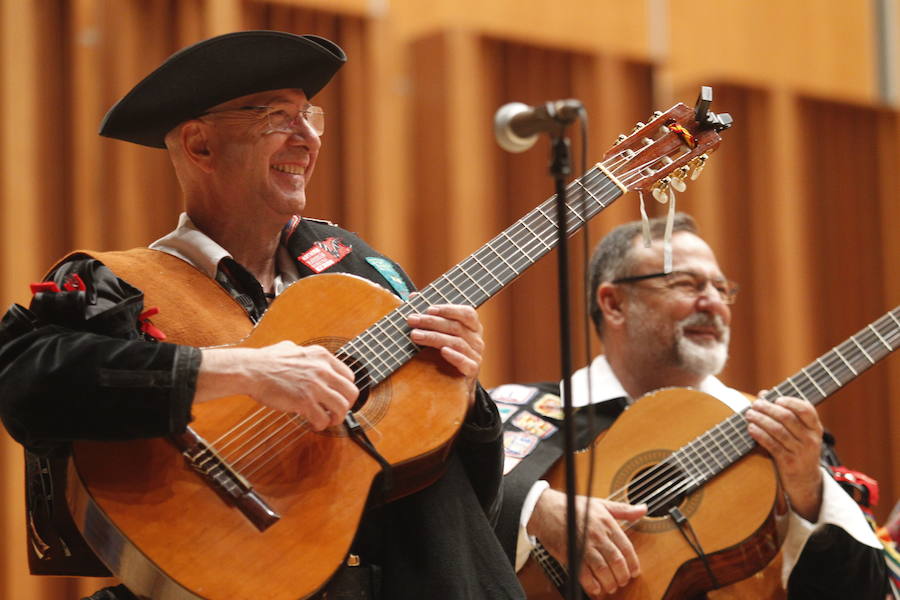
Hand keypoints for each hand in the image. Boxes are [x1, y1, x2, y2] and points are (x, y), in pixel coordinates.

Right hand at [196, 341, 358, 430]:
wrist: (251, 370)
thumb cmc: (265, 360)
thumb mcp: (290, 347)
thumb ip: (303, 351)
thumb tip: (301, 352)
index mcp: (322, 356)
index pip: (349, 375)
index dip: (345, 389)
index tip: (339, 396)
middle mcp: (323, 370)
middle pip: (351, 393)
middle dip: (347, 405)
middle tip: (338, 411)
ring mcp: (315, 386)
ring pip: (342, 408)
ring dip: (337, 418)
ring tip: (328, 420)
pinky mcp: (304, 401)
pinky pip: (323, 419)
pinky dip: (321, 425)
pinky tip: (314, 424)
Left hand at [407, 304, 483, 407]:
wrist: (456, 384)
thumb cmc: (447, 352)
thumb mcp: (441, 332)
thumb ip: (430, 315)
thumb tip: (413, 297)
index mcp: (473, 327)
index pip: (466, 313)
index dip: (448, 309)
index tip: (428, 309)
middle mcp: (477, 339)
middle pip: (456, 327)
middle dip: (431, 322)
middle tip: (412, 320)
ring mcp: (476, 355)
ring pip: (456, 342)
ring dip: (434, 337)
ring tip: (415, 335)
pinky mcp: (472, 370)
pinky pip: (465, 362)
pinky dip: (454, 356)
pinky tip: (443, 351)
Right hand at [527, 488, 646, 597]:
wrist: (546, 509)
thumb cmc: (574, 506)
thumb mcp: (601, 504)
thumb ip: (624, 510)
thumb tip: (643, 509)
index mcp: (607, 523)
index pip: (626, 548)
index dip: (633, 563)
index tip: (634, 572)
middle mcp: (597, 535)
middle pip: (616, 561)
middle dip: (622, 576)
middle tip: (622, 581)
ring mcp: (584, 546)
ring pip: (603, 570)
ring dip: (609, 583)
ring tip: (610, 587)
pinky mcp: (571, 554)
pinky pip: (584, 574)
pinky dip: (592, 585)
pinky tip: (596, 588)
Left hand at [744, 394, 823, 520]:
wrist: (805, 480)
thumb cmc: (797, 448)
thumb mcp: (798, 431)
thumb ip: (783, 411)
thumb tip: (763, 393)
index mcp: (815, 428)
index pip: (806, 409)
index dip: (790, 401)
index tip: (776, 398)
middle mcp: (811, 439)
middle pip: (787, 418)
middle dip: (768, 408)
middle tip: (755, 405)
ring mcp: (801, 452)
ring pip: (777, 430)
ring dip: (760, 420)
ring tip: (749, 414)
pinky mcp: (789, 463)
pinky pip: (772, 445)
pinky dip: (759, 435)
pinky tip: (751, 428)